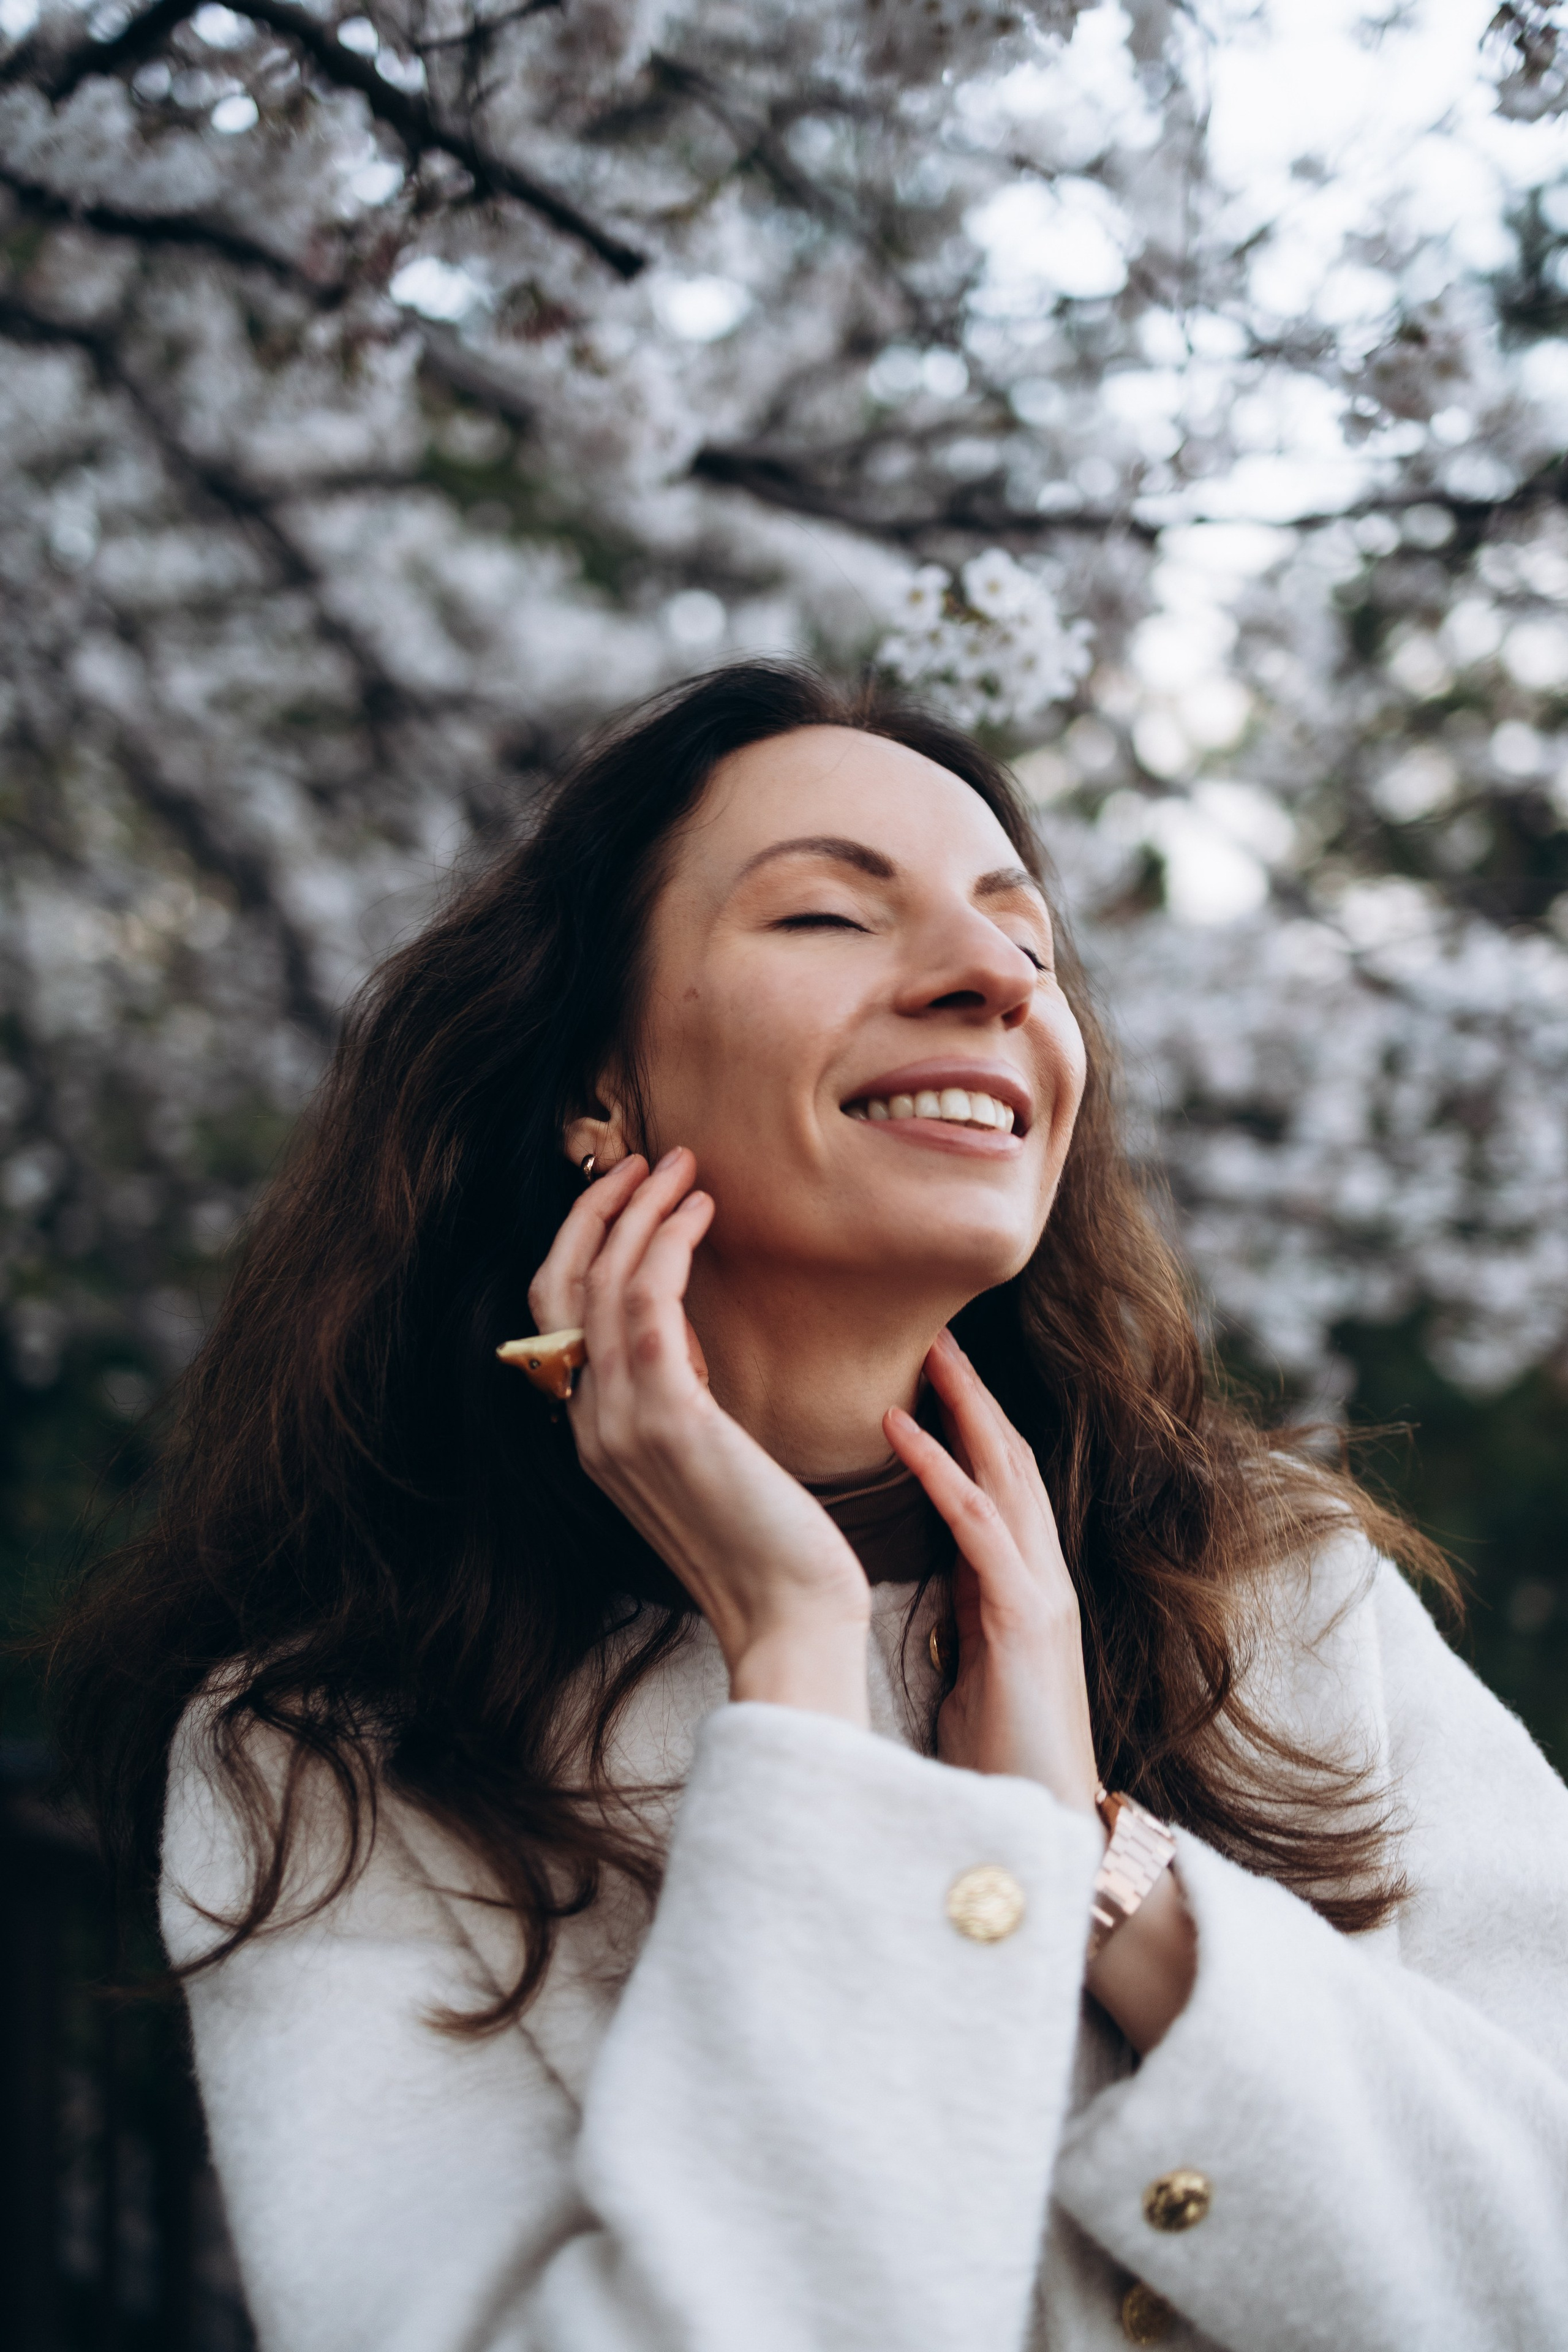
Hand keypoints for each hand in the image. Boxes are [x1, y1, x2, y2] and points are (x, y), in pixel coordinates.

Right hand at [527, 1149, 870, 1722]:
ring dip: (638, 1210)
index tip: (629, 1192)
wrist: (789, 1614)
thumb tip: (681, 1332)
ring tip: (682, 1167)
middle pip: (560, 1286)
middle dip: (597, 1209)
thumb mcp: (706, 1457)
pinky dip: (669, 1244)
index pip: (559, 1315)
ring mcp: (620, 1423)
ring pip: (601, 1282)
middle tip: (646, 1159)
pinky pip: (648, 1303)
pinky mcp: (668, 1418)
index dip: (583, 1241)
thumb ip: (677, 1398)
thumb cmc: (767, 1541)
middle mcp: (590, 1426)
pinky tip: (703, 1212)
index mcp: (593, 1436)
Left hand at [885, 1328, 1100, 1812]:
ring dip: (962, 1408)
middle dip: (973, 1391)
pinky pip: (976, 1524)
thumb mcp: (972, 1662)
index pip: (999, 1480)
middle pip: (1010, 1457)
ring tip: (925, 1352)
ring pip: (1003, 1474)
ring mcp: (1040, 1592)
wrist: (1043, 1832)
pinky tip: (898, 1431)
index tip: (931, 1370)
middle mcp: (1042, 1574)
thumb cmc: (999, 1758)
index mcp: (1024, 1584)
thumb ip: (962, 1609)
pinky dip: (937, 1470)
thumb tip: (927, 1573)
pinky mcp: (1023, 1619)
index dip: (970, 1421)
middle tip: (934, 1329)